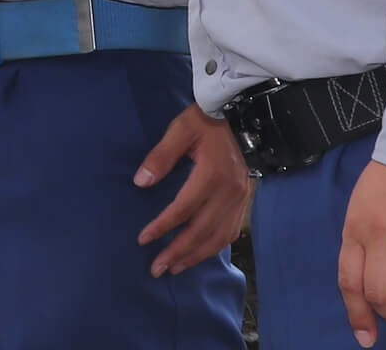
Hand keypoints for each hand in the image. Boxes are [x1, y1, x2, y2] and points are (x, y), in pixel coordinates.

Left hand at [134, 104, 251, 276]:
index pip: (183, 209)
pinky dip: (214, 247)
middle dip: (177, 252)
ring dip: (196, 255)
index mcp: (211, 175)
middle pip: (201, 231)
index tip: (143, 239)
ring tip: (175, 267)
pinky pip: (231, 232)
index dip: (163, 226)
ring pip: (218, 237)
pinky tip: (200, 253)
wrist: (245, 117)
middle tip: (156, 268)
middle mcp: (229, 193)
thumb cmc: (207, 121)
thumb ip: (161, 155)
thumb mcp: (181, 129)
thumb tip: (140, 182)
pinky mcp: (245, 201)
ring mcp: (240, 199)